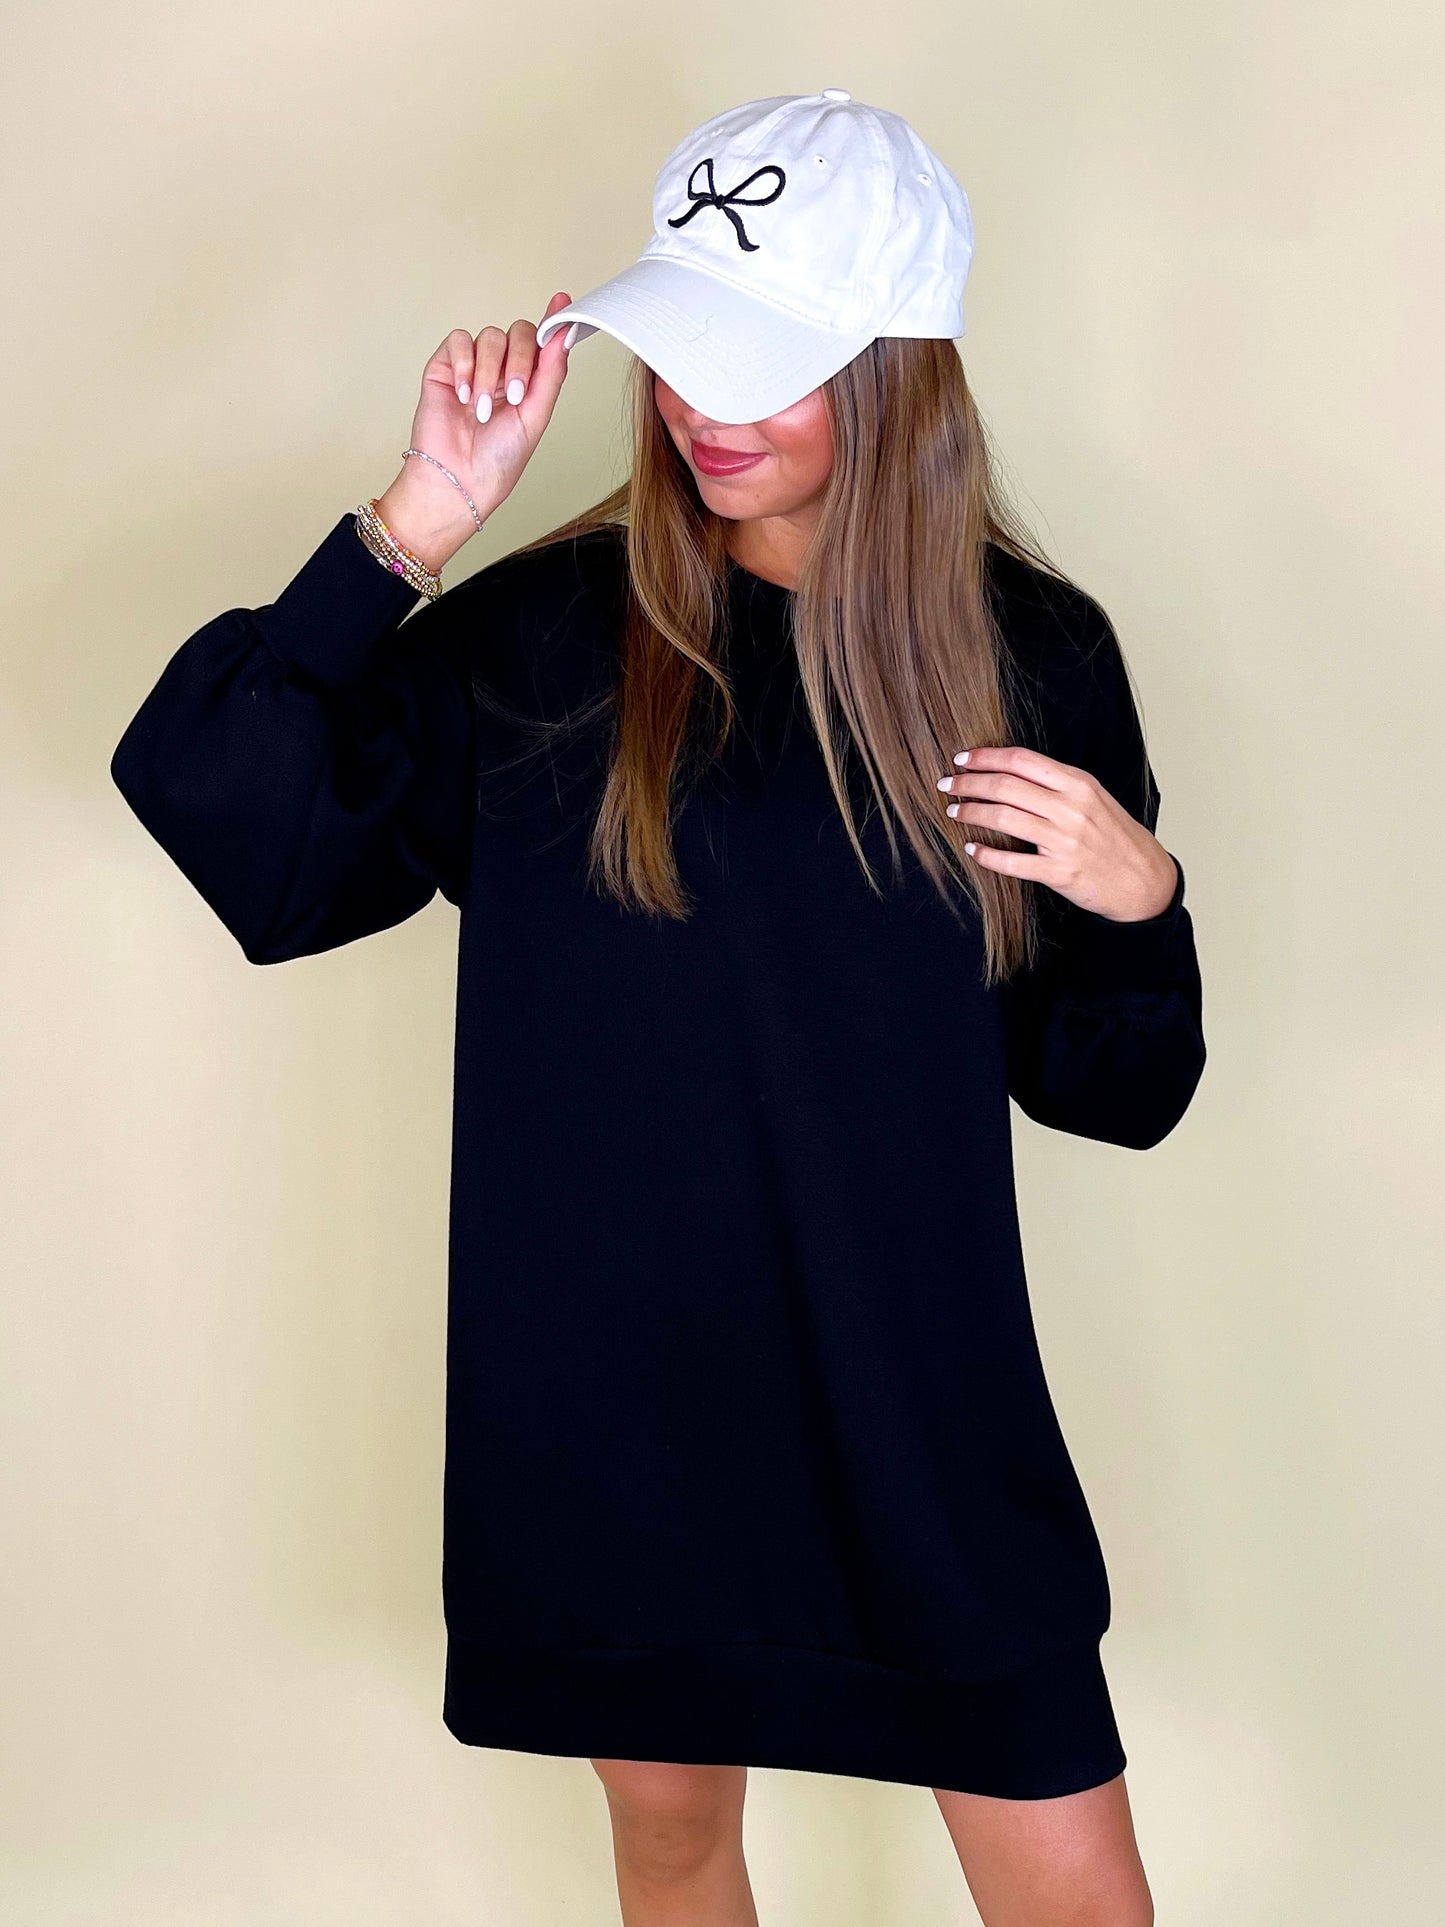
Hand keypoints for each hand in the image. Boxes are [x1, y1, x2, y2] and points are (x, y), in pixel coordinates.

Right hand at [375, 291, 576, 571]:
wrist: (459, 480)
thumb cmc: (497, 460)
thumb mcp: (535, 416)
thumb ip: (551, 373)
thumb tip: (565, 332)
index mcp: (528, 382)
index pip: (542, 342)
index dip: (552, 321)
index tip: (562, 302)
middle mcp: (502, 370)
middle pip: (519, 332)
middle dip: (519, 360)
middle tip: (514, 394)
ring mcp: (473, 366)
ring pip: (490, 337)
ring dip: (489, 374)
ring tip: (481, 410)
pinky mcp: (445, 366)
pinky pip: (459, 341)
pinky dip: (464, 366)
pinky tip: (463, 395)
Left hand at [936, 745, 1178, 920]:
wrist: (1144, 880)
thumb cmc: (1115, 837)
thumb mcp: (1093, 798)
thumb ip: (1057, 784)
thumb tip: (1009, 771)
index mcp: (1079, 784)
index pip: (1022, 760)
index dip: (986, 757)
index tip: (962, 759)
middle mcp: (1071, 808)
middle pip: (1006, 786)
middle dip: (969, 783)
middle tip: (947, 784)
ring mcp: (1066, 841)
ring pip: (1004, 818)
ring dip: (971, 812)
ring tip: (953, 811)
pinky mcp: (1060, 872)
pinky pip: (1013, 862)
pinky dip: (987, 855)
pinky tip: (971, 849)